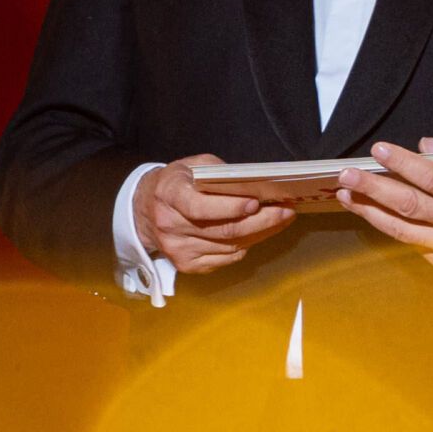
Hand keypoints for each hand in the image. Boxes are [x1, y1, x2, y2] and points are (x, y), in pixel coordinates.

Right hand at [132, 154, 295, 273]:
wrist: (146, 211)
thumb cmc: (177, 183)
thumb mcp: (194, 166)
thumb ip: (220, 173)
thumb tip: (256, 184)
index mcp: (170, 195)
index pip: (200, 207)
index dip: (231, 207)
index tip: (256, 203)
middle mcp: (171, 226)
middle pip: (224, 230)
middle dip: (262, 221)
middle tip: (286, 211)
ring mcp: (178, 250)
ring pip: (230, 246)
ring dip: (261, 233)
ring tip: (281, 219)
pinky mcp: (187, 265)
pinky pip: (226, 258)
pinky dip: (247, 245)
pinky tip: (259, 232)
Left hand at [337, 138, 432, 276]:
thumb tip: (425, 145)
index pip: (430, 176)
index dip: (401, 163)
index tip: (378, 151)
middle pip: (407, 204)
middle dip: (372, 188)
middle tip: (346, 176)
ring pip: (401, 229)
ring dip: (370, 211)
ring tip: (347, 197)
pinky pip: (413, 242)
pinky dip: (392, 227)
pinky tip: (375, 213)